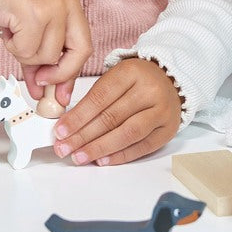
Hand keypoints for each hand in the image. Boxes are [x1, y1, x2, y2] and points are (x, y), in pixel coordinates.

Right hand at [0, 0, 91, 105]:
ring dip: (25, 55)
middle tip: (38, 80)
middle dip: (56, 74)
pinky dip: (13, 47)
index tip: (60, 94)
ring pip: (47, 56)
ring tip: (14, 35)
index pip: (84, 47)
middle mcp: (67, 3)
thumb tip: (43, 92)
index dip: (71, 73)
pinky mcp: (34, 13)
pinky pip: (26, 50)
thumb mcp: (28, 31)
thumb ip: (39, 59)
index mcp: (71, 5)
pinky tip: (7, 29)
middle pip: (77, 53)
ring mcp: (52, 7)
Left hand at [52, 59, 182, 165]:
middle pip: (112, 117)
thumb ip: (93, 98)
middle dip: (83, 136)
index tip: (60, 131)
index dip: (78, 117)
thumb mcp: (115, 77)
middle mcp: (150, 90)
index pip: (100, 97)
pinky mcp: (169, 129)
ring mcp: (162, 110)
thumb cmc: (136, 81)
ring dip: (100, 148)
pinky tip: (103, 160)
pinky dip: (121, 155)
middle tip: (64, 148)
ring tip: (80, 157)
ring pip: (127, 133)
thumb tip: (67, 126)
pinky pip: (142, 146)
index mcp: (132, 72)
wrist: (171, 80)